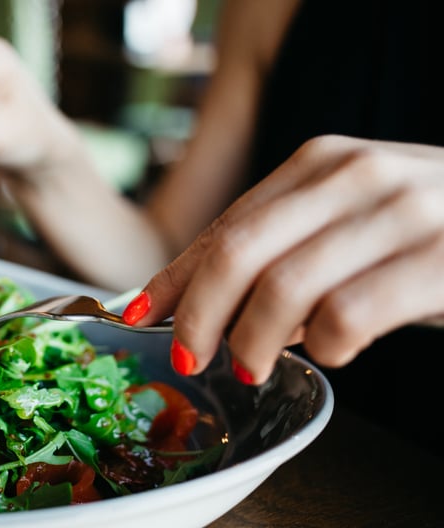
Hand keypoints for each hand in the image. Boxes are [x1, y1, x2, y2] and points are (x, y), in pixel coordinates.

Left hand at [124, 135, 443, 382]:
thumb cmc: (419, 229)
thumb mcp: (341, 221)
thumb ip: (273, 245)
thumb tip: (183, 295)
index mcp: (320, 162)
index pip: (226, 226)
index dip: (176, 278)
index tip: (140, 316)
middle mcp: (356, 176)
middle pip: (241, 254)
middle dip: (198, 315)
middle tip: (190, 358)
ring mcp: (403, 214)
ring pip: (286, 290)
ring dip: (254, 342)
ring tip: (253, 365)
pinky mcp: (442, 261)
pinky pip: (351, 316)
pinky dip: (325, 346)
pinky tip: (332, 350)